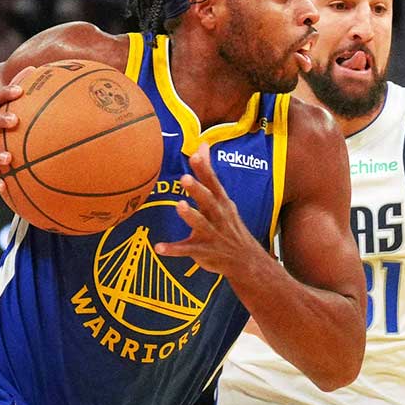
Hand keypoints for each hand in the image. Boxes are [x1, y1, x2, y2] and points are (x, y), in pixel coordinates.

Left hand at [154, 144, 266, 274]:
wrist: (245, 260)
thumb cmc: (228, 224)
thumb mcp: (222, 198)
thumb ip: (208, 172)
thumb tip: (202, 145)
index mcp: (221, 202)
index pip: (213, 183)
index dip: (204, 169)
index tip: (195, 155)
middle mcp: (218, 216)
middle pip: (208, 201)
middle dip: (197, 190)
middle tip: (184, 178)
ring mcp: (212, 234)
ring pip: (200, 224)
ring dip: (190, 216)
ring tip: (179, 206)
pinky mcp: (204, 251)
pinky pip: (188, 250)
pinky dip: (174, 249)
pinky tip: (159, 247)